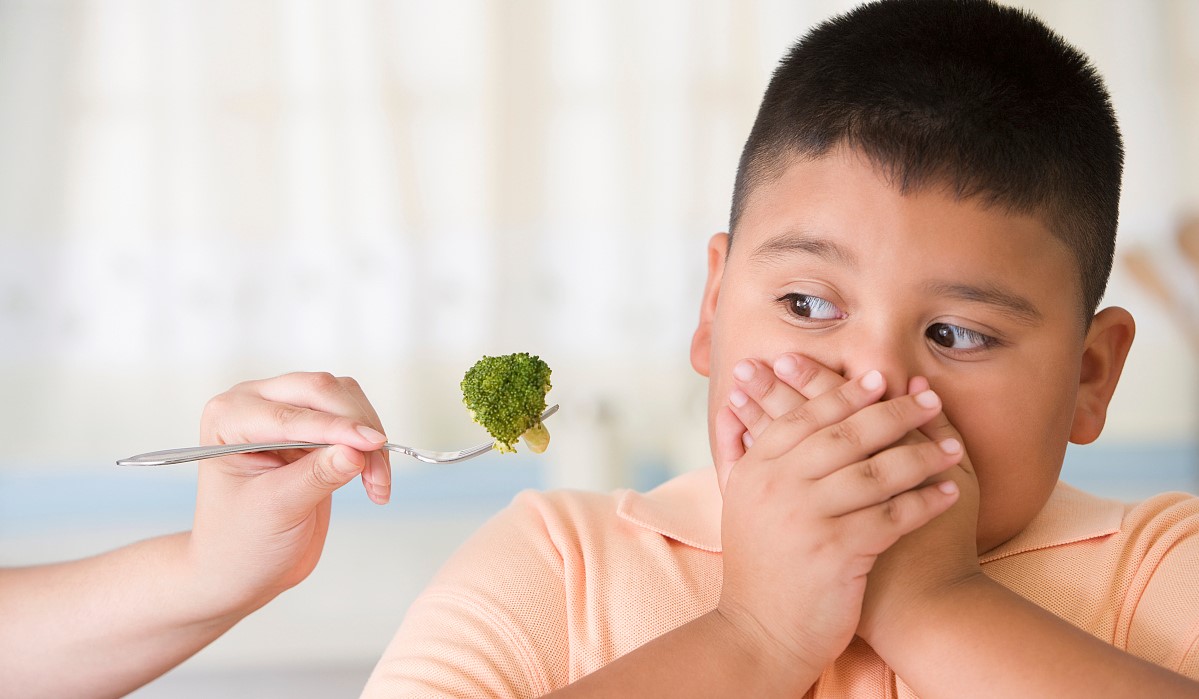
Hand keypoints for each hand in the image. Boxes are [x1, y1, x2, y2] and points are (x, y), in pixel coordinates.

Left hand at [188, 372, 392, 615]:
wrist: (242, 568)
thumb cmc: (241, 543)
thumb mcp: (276, 510)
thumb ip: (316, 476)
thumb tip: (356, 450)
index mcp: (229, 417)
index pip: (291, 413)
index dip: (337, 428)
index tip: (373, 445)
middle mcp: (255, 404)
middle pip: (321, 390)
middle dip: (356, 428)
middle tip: (378, 471)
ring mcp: (285, 411)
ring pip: (344, 398)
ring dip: (368, 437)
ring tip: (376, 484)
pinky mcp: (314, 427)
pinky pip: (353, 418)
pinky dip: (370, 446)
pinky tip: (373, 480)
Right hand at [713, 355, 961, 680]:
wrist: (759, 632)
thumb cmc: (761, 565)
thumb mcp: (745, 502)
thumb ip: (752, 453)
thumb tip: (756, 404)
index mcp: (756, 469)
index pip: (805, 416)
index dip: (844, 394)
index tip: (880, 379)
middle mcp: (777, 486)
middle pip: (844, 435)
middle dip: (893, 413)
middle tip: (929, 399)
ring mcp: (805, 518)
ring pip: (873, 473)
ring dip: (920, 456)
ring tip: (952, 448)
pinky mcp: (835, 553)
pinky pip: (891, 517)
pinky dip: (924, 502)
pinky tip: (948, 493)